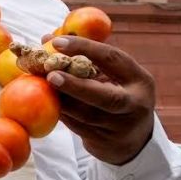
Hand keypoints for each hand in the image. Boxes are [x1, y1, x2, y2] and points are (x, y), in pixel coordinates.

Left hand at [42, 35, 155, 165]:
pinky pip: (76, 125)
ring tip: (42, 85)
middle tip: (50, 74)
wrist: (134, 139)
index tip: (57, 42)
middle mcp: (133, 104)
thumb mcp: (114, 75)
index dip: (84, 48)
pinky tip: (47, 101)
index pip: (112, 58)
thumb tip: (47, 38)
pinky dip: (60, 112)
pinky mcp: (103, 141)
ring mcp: (119, 127)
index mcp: (139, 79)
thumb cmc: (118, 93)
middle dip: (75, 85)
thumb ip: (85, 56)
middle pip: (104, 96)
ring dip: (61, 99)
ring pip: (85, 114)